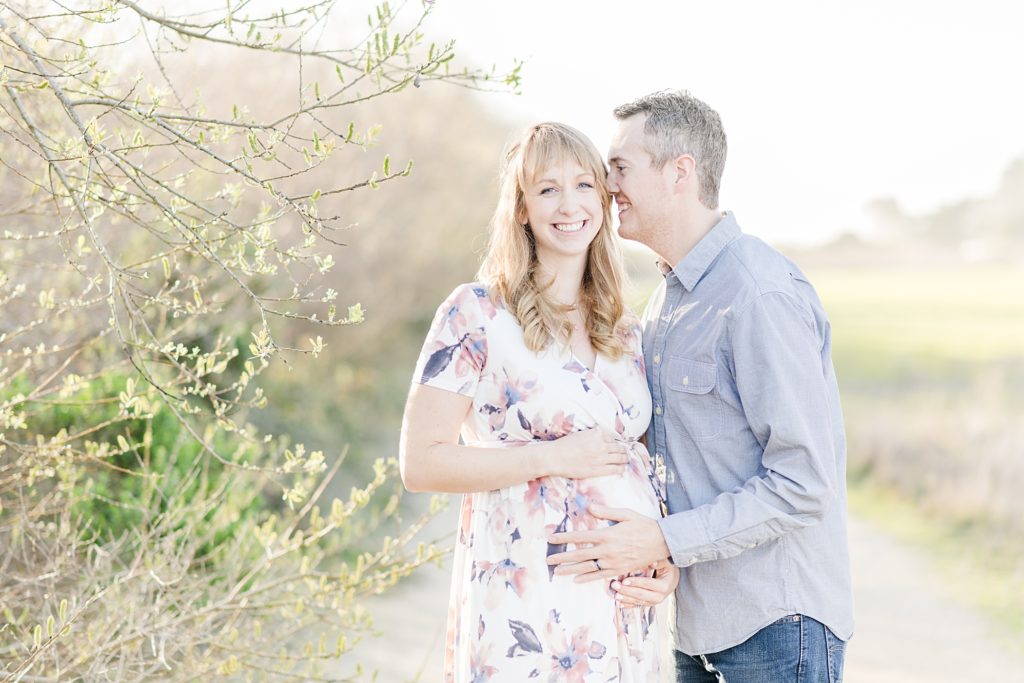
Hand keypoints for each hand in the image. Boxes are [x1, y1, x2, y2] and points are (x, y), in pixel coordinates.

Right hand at [543, 429, 628, 479]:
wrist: (555, 457)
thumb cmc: (564, 445)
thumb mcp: (581, 434)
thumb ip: (593, 435)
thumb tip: (601, 437)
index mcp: (597, 434)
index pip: (612, 438)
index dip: (615, 443)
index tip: (616, 445)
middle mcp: (601, 445)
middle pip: (618, 448)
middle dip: (623, 450)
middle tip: (625, 453)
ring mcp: (600, 458)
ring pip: (619, 458)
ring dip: (624, 459)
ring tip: (625, 460)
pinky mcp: (598, 470)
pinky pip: (615, 469)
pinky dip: (621, 468)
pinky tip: (622, 468)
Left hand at [546, 503, 670, 581]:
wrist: (662, 542)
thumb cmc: (644, 525)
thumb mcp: (626, 514)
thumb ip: (606, 512)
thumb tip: (589, 506)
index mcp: (607, 535)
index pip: (580, 537)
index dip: (564, 537)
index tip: (551, 538)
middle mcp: (608, 550)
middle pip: (580, 555)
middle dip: (562, 557)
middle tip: (548, 560)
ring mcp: (613, 562)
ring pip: (587, 567)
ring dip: (570, 570)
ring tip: (557, 572)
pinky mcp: (620, 570)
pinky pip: (600, 576)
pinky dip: (588, 578)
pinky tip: (576, 580)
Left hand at [612, 559, 678, 606]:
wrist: (672, 581)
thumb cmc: (667, 570)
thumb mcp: (667, 564)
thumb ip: (660, 562)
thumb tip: (652, 563)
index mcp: (664, 586)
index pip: (648, 584)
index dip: (636, 582)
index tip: (624, 580)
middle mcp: (659, 597)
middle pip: (641, 595)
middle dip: (627, 591)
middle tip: (615, 585)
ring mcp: (653, 602)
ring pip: (637, 602)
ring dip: (625, 598)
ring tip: (614, 594)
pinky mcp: (648, 604)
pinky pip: (637, 605)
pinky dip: (627, 605)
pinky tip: (618, 603)